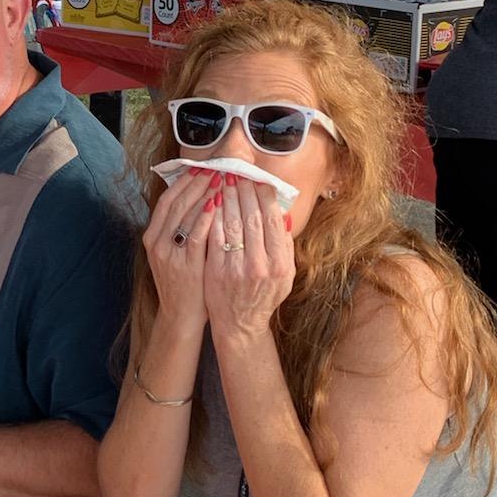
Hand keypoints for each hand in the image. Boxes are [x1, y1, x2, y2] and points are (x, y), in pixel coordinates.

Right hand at [142, 167, 219, 332]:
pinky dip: (206, 217)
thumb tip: (203, 199)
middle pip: (174, 203)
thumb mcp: (178, 252)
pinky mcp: (184, 265)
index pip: (167, 200)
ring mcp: (168, 254)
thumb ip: (185, 228)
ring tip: (219, 179)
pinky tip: (218, 204)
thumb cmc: (186, 282)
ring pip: (183, 215)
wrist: (182, 316)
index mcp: (153, 236)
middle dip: (194, 183)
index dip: (184, 182)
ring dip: (202, 194)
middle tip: (213, 168)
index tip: (201, 167)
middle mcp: (156, 242)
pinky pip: (195, 235)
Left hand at [204, 175, 294, 339]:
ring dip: (227, 198)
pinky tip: (210, 201)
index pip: (272, 220)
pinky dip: (213, 216)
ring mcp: (237, 268)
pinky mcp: (216, 271)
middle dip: (243, 191)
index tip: (257, 178)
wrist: (240, 324)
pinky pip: (214, 236)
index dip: (263, 196)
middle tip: (236, 171)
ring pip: (232, 224)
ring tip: (222, 179)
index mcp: (281, 264)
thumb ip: (284, 246)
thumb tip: (281, 214)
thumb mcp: (285, 275)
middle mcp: (260, 265)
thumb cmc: (264, 296)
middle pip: (252, 217)